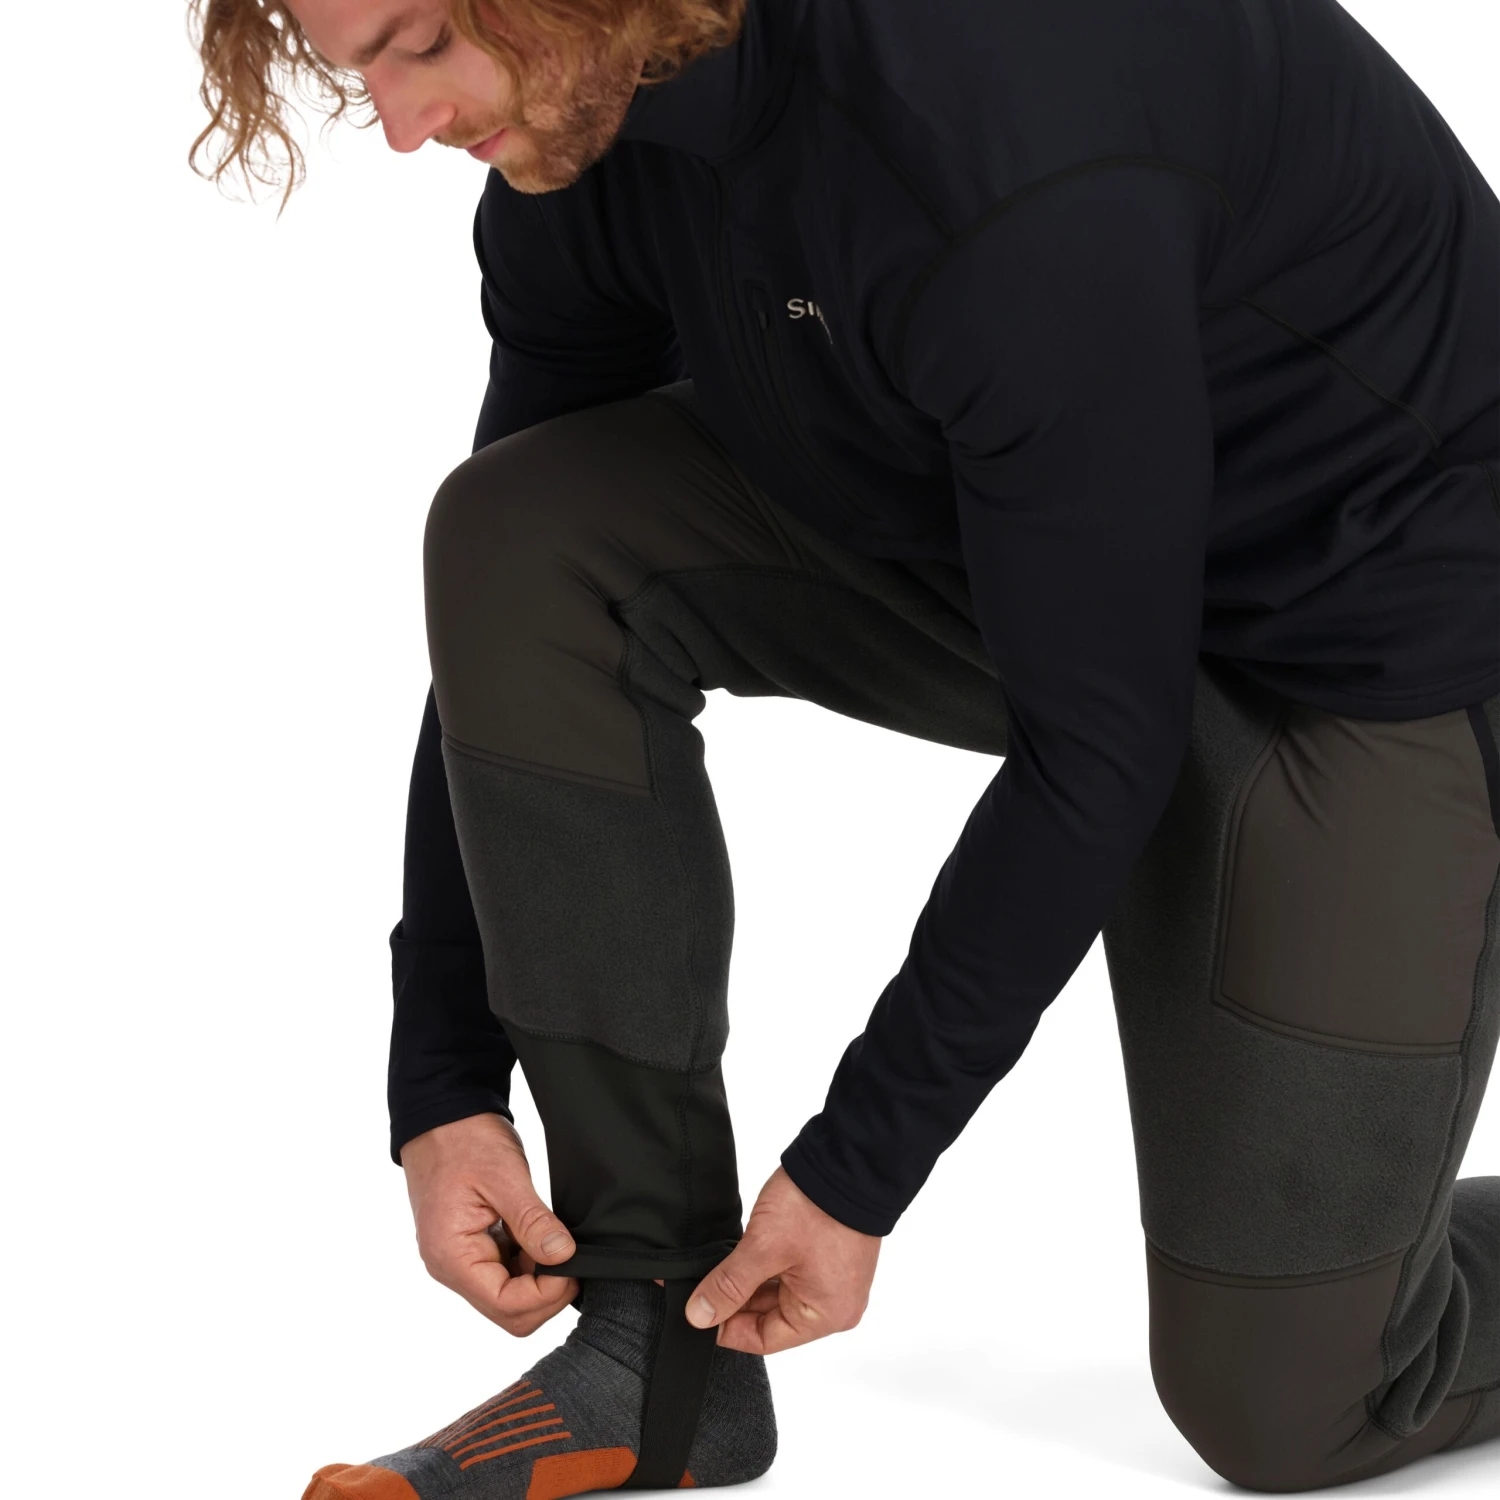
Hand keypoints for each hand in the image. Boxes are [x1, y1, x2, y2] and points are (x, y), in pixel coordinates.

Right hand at [399, 1112, 578, 1335]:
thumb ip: (532, 1221)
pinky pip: (504, 1273)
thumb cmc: (463, 1138)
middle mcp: (450, 1267)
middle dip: (545, 1292)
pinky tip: (540, 1235)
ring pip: (508, 1296)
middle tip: (570, 1255)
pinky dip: (528, 1263)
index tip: (573, 1264)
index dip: (546, 1293)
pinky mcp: (470, 1247)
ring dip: (538, 1277)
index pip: (506, 1305)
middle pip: (507, 1311)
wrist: (441, 1114)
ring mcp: (458, 1259)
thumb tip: (564, 1256)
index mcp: (451, 1256)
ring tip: (554, 1238)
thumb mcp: (504, 1176)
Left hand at [684, 1166, 880, 1353]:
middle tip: (702, 1282)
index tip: (697, 1312)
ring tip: (722, 1263)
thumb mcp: (764, 1248)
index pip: (763, 1339)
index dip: (726, 1327)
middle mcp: (836, 1304)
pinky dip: (767, 1266)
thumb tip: (699, 1317)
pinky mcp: (831, 1256)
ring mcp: (835, 1279)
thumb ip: (729, 1285)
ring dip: (750, 1280)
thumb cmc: (817, 1206)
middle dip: (736, 1300)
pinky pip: (792, 1273)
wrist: (849, 1158)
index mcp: (825, 1315)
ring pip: (779, 1293)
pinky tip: (743, 1252)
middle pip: (771, 1317)